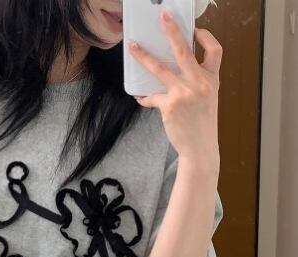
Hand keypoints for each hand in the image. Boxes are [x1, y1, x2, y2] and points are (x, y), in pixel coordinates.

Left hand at [127, 9, 222, 162]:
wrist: (200, 147)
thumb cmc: (202, 125)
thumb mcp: (207, 100)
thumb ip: (197, 84)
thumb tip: (176, 75)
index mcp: (211, 79)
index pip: (215, 50)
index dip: (206, 38)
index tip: (196, 31)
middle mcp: (199, 83)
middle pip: (183, 51)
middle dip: (172, 31)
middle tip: (163, 16)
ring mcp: (184, 93)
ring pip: (160, 69)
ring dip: (144, 57)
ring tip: (133, 48)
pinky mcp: (169, 105)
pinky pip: (152, 96)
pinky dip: (145, 98)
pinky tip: (142, 99)